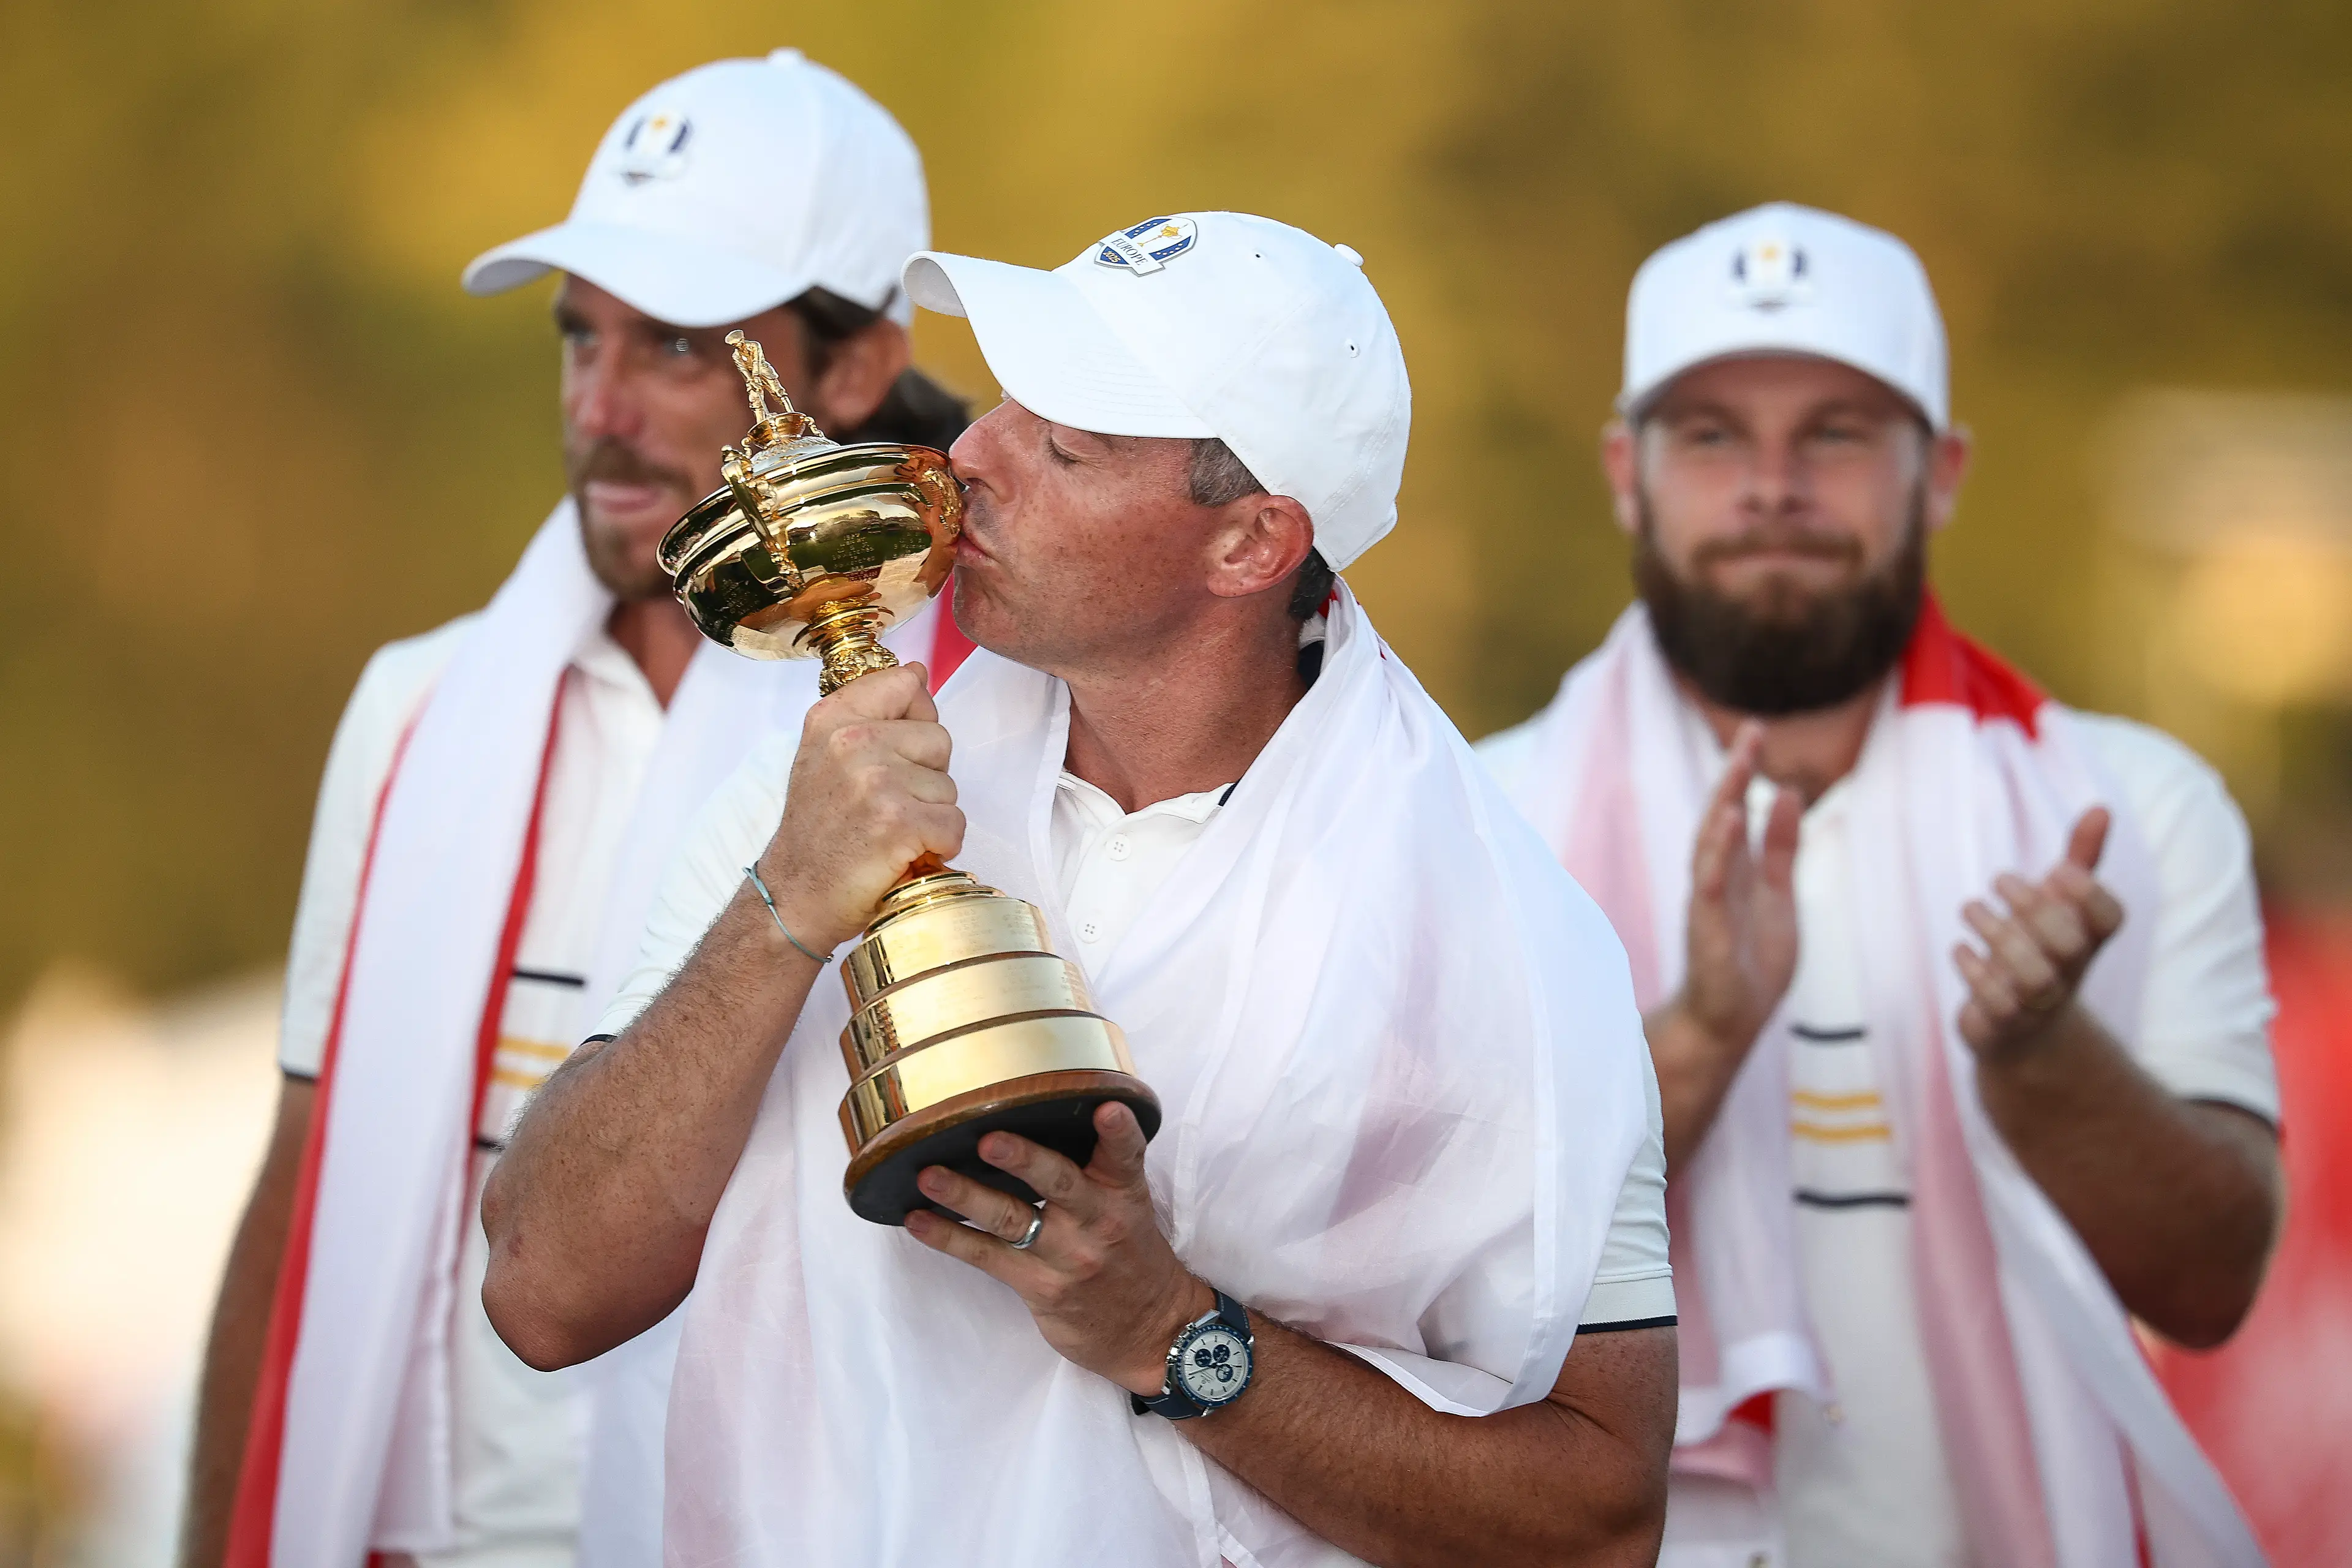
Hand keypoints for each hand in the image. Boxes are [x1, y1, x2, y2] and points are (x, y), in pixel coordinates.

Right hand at [756, 663, 960, 951]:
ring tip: (888, 831)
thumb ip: (871, 710)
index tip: (890, 755)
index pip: (906, 684)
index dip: (913, 723)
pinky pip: (955, 825)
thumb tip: (919, 672)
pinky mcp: (899, 823)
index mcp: (833, 718)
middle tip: (884, 806)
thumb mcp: (825, 756)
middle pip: (939, 739)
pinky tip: (904, 853)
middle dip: (925, 777)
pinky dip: (939, 847)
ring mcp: (875, 781)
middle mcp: (851, 742)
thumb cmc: (819, 831)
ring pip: (949, 787)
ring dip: (929, 816)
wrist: (796, 896)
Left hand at [904, 1103, 1210, 1396]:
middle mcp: (1098, 1221)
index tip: (1106, 1109)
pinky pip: (986, 1257)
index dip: (1117, 1131)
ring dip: (965, 1197)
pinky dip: (948, 1238)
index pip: (1125, 1155)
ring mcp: (1067, 1257)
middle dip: (1024, 1160)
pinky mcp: (1039, 1288)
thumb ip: (1098, 1166)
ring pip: (1012, 1220)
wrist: (1150, 1330)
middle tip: (988, 1140)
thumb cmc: (1131, 1254)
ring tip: (929, 1176)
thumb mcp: (1130, 1206)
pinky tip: (917, 1220)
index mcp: (1124, 1193)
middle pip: (1060, 1184)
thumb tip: (1042, 1115)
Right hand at [1674, 721, 1800, 1059]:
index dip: (1745, 771)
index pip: (1736, 810)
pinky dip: (1719, 849)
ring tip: (1740, 765)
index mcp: (1735, 870)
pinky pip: (1711, 882)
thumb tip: (1789, 793)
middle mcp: (1716, 878)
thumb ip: (1781, 849)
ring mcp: (1708, 902)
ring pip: (1711, 843)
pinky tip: (1731, 820)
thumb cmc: (1751, 963)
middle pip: (1721, 815)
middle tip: (1752, 731)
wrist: (1729, 1022)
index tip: (1757, 731)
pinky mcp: (1707, 929)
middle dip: (1735, 774)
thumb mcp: (1779, 896)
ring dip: (1724, 802)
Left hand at [1954, 807, 2125, 1061]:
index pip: (2109, 919)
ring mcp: (2040, 999)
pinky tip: (1962, 948)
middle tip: (2000, 881)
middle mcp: (2070, 970)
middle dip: (2031, 907)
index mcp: (2087, 937)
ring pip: (2031, 974)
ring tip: (1971, 908)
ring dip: (1996, 934)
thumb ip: (2080, 857)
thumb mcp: (2061, 902)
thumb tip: (2101, 807)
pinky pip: (1995, 1001)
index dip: (2089, 894)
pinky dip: (1973, 969)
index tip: (2058, 869)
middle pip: (2067, 944)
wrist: (2026, 1026)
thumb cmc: (2044, 948)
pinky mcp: (2005, 1020)